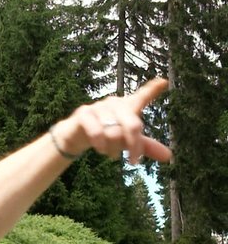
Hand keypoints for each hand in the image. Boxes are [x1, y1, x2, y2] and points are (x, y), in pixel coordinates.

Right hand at [57, 78, 171, 164]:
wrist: (76, 135)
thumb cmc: (106, 134)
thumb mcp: (126, 141)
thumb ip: (146, 146)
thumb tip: (168, 156)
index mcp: (128, 107)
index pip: (142, 97)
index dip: (152, 90)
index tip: (164, 82)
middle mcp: (115, 103)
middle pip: (133, 125)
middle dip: (134, 145)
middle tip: (134, 162)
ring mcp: (99, 107)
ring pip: (114, 132)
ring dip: (114, 148)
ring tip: (112, 155)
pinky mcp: (84, 113)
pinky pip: (97, 132)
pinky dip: (101, 145)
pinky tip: (101, 150)